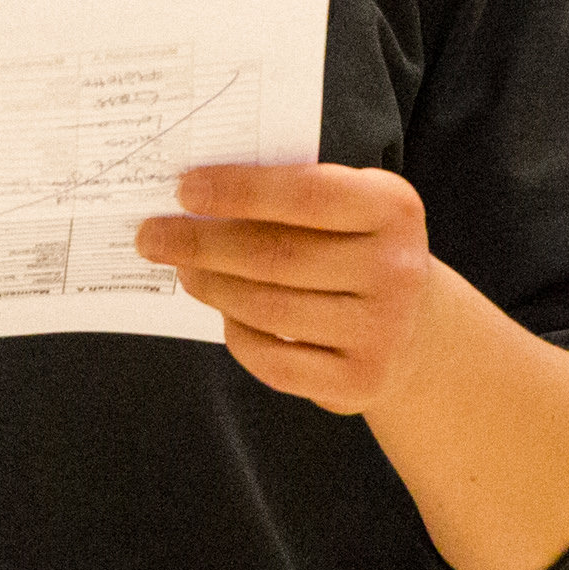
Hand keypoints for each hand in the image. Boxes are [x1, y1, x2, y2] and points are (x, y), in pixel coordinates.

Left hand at [135, 163, 438, 414]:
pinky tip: (224, 313)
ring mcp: (383, 330)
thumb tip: (196, 202)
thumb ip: (291, 197)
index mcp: (394, 208)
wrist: (416, 328)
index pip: (306, 194)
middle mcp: (397, 269)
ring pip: (269, 309)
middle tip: (152, 236)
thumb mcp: (349, 210)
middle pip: (277, 256)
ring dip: (212, 287)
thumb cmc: (357, 251)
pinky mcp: (360, 380)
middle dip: (203, 244)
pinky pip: (274, 359)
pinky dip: (237, 334)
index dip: (240, 191)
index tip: (183, 189)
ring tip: (184, 270)